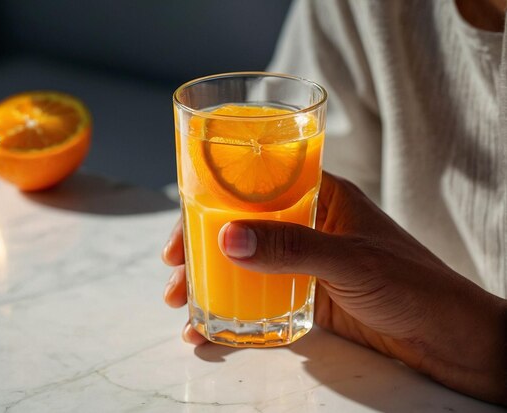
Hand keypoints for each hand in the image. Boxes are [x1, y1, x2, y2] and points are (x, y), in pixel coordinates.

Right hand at [162, 172, 506, 404]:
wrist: (448, 338)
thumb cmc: (414, 285)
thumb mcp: (349, 261)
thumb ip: (292, 248)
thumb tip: (227, 236)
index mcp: (321, 195)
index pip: (257, 183)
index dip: (212, 199)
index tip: (181, 226)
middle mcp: (308, 223)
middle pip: (241, 226)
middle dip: (202, 249)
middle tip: (172, 273)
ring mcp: (305, 261)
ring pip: (246, 264)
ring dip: (211, 283)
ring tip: (182, 307)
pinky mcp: (307, 295)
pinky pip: (260, 298)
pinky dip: (233, 313)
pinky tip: (210, 333)